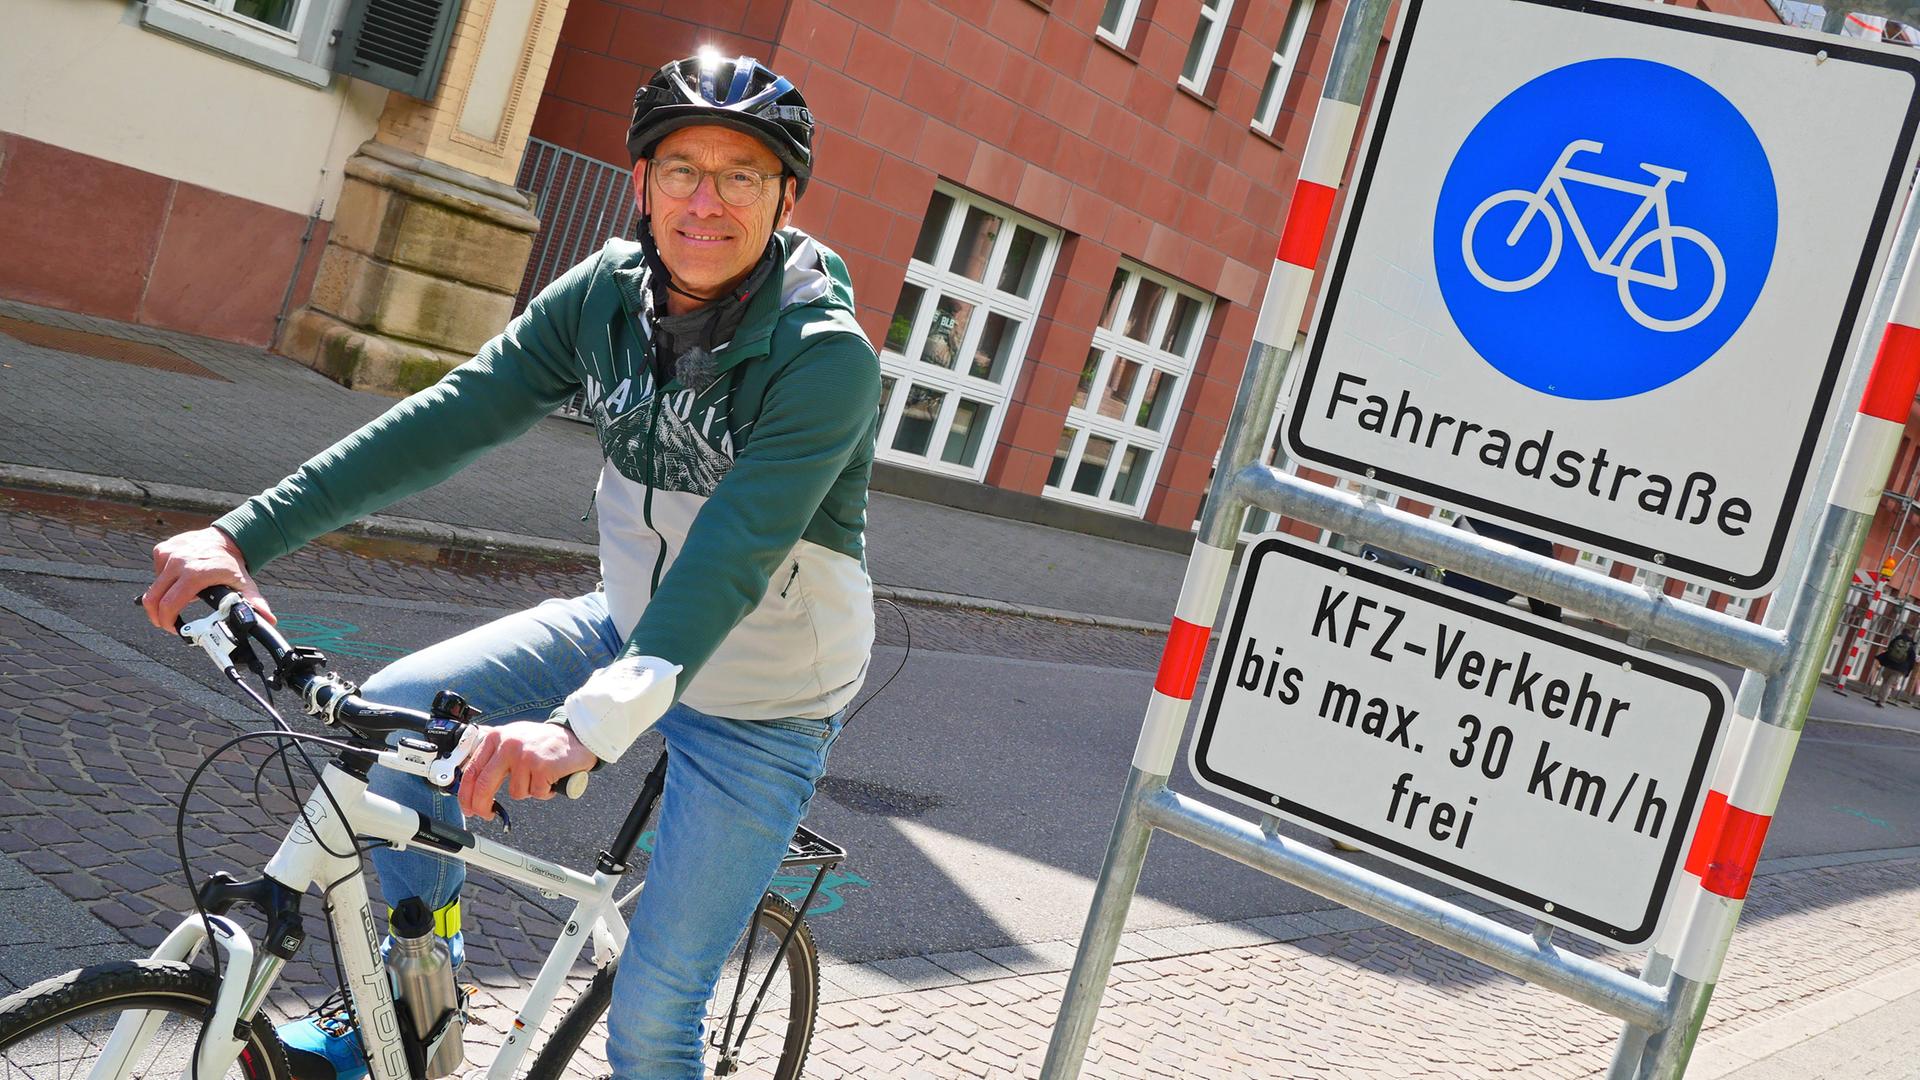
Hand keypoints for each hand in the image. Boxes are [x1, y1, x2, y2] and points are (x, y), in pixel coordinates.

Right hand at [143, 527, 275, 631]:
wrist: (227, 538)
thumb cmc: (232, 563)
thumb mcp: (244, 584)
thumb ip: (253, 603)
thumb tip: (268, 620)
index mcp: (196, 574)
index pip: (170, 604)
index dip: (167, 621)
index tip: (172, 628)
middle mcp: (179, 562)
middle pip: (154, 597)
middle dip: (156, 615)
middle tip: (164, 623)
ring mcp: (169, 554)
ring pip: (155, 585)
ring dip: (163, 596)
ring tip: (180, 597)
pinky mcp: (163, 549)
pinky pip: (157, 571)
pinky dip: (164, 579)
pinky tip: (178, 578)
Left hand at [457, 721, 599, 819]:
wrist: (576, 735)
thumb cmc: (543, 741)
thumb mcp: (512, 739)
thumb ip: (492, 755)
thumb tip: (471, 781)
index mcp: (496, 738)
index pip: (472, 770)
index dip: (466, 794)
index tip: (468, 807)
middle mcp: (508, 745)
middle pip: (485, 785)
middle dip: (482, 806)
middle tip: (486, 815)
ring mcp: (525, 756)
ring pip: (516, 793)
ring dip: (529, 791)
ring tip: (539, 777)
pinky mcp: (542, 767)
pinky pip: (536, 793)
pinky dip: (544, 791)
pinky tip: (550, 778)